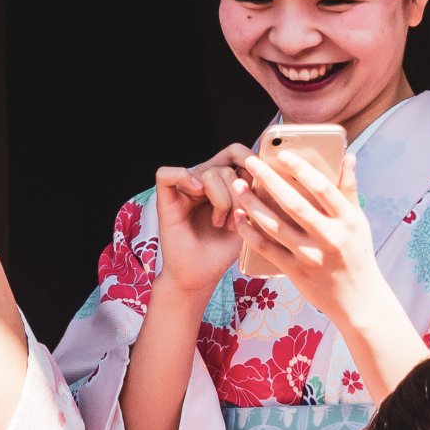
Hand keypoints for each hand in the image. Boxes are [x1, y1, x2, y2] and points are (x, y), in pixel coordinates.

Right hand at [152, 145, 250, 305]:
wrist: (200, 276)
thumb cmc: (222, 251)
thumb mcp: (247, 218)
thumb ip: (253, 193)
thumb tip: (264, 169)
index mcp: (221, 183)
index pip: (235, 153)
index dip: (248, 161)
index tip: (258, 186)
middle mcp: (201, 182)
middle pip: (225, 166)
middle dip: (237, 194)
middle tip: (235, 220)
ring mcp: (183, 190)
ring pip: (207, 172)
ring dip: (221, 199)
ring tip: (220, 222)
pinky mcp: (165, 200)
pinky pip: (166, 174)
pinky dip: (183, 178)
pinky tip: (196, 193)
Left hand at [233, 152, 381, 323]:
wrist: (358, 300)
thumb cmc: (357, 254)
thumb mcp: (358, 222)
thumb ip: (349, 189)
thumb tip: (348, 156)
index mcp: (347, 220)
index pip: (323, 188)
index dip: (301, 169)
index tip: (282, 154)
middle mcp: (329, 237)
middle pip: (293, 203)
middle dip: (268, 180)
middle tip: (249, 162)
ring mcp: (311, 256)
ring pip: (275, 226)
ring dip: (253, 204)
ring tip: (238, 186)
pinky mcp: (296, 272)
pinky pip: (268, 249)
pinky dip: (250, 233)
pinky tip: (239, 218)